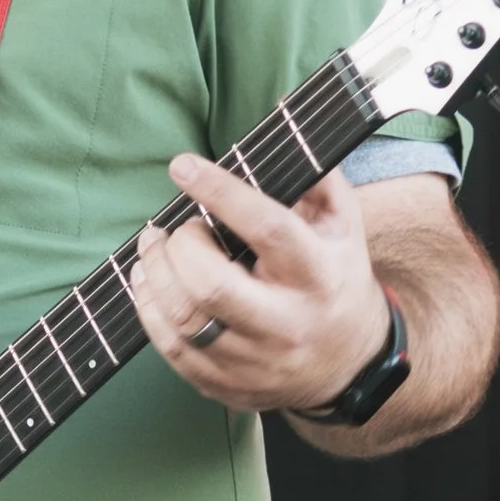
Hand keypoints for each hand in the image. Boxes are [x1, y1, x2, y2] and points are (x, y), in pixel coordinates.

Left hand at [133, 154, 391, 413]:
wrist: (350, 361)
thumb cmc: (336, 276)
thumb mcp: (343, 224)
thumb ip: (314, 174)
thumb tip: (281, 113)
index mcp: (317, 273)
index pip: (266, 228)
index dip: (220, 193)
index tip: (182, 166)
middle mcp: (288, 323)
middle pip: (211, 285)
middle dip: (179, 247)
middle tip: (170, 229)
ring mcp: (258, 361)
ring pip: (184, 321)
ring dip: (153, 277)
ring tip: (152, 250)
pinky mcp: (231, 387)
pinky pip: (174, 352)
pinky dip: (149, 313)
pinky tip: (149, 286)